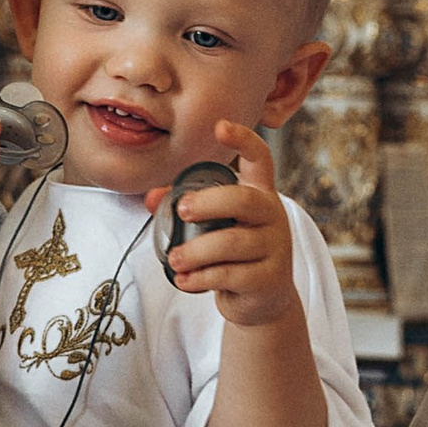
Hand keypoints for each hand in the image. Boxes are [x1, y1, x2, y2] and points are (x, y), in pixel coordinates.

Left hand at [150, 126, 296, 328]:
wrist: (263, 299)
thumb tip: (151, 198)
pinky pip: (231, 275)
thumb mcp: (214, 226)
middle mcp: (272, 216)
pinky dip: (202, 278)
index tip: (219, 127)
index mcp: (260, 194)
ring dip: (198, 250)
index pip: (260, 159)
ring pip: (234, 243)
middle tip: (182, 210)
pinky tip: (184, 280)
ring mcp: (275, 248)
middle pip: (245, 200)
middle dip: (210, 203)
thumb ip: (185, 207)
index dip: (243, 140)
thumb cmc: (234, 253)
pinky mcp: (269, 278)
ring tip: (174, 258)